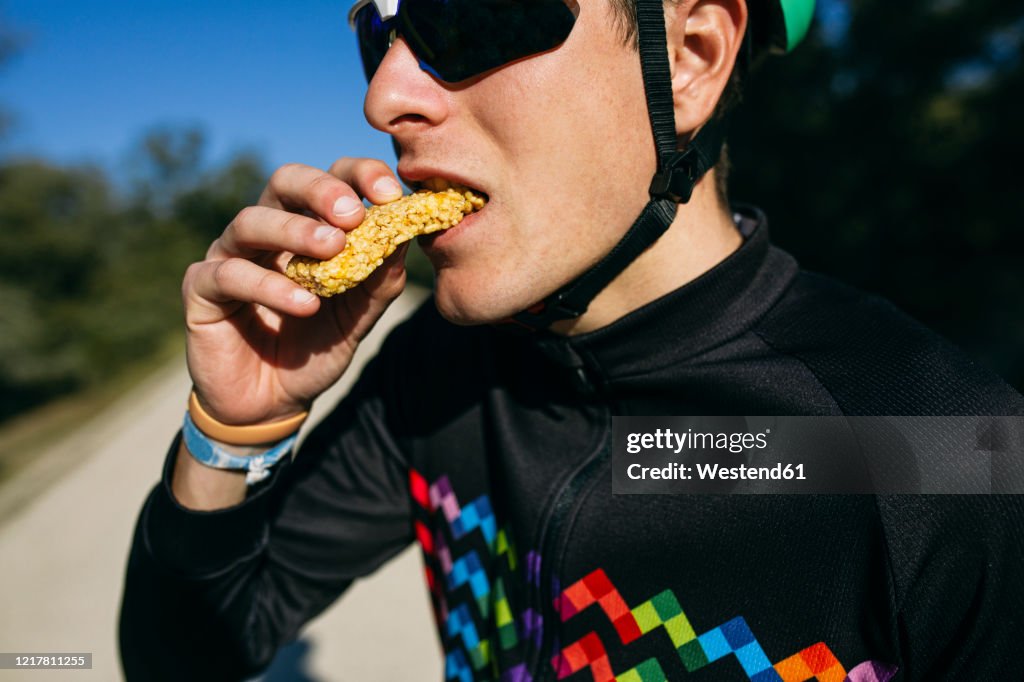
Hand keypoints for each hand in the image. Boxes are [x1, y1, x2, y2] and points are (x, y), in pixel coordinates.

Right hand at [182, 158, 406, 425]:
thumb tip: (405, 236)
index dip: (359, 176)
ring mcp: (230, 255)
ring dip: (295, 231)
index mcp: (307, 227)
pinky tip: (305, 304)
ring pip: (252, 221)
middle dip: (321, 190)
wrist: (272, 403)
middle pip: (285, 182)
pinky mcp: (201, 289)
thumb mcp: (358, 316)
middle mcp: (266, 231)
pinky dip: (270, 286)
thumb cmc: (314, 349)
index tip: (390, 194)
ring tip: (333, 250)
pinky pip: (230, 275)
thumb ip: (380, 281)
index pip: (331, 180)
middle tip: (352, 214)